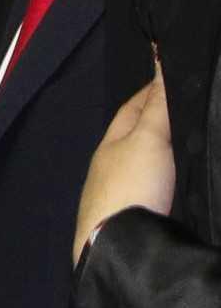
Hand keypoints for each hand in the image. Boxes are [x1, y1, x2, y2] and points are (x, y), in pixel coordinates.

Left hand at [73, 64, 174, 266]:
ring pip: (151, 162)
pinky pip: (160, 186)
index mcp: (111, 143)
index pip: (134, 108)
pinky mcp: (141, 214)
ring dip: (169, 151)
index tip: (175, 77)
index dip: (153, 91)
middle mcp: (115, 165)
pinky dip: (174, 176)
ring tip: (195, 140)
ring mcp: (126, 191)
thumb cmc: (130, 185)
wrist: (121, 245)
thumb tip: (159, 62)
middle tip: (191, 107)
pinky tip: (187, 180)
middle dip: (163, 121)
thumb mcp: (147, 139)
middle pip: (142, 136)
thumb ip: (157, 106)